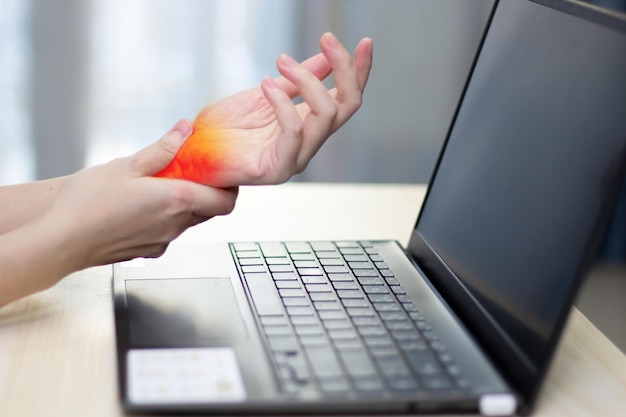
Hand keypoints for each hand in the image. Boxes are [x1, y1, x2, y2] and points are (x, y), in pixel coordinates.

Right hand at [38, 120, 237, 270]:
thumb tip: (185, 130)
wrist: (61, 242)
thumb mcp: (127, 165)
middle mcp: (176, 225)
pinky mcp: (148, 251)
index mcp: (177, 201)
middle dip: (206, 192)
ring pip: (188, 222)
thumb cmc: (88, 204)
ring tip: (159, 187)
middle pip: (209, 211)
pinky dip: (165, 219)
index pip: (226, 201)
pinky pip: (167, 233)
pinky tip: (141, 208)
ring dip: (183, 205)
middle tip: (190, 173)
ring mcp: (163, 241)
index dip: (230, 188)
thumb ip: (162, 148)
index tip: (222, 174)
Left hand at [156, 32, 372, 186]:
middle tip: (327, 40)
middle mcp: (309, 143)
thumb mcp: (266, 93)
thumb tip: (326, 57)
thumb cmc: (224, 129)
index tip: (365, 42)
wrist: (193, 154)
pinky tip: (266, 84)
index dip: (359, 72)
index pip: (347, 99)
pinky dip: (283, 103)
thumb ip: (297, 80)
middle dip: (344, 69)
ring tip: (281, 61)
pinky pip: (294, 132)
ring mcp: (296, 158)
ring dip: (308, 81)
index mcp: (309, 126)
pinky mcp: (277, 169)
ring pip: (327, 116)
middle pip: (348, 106)